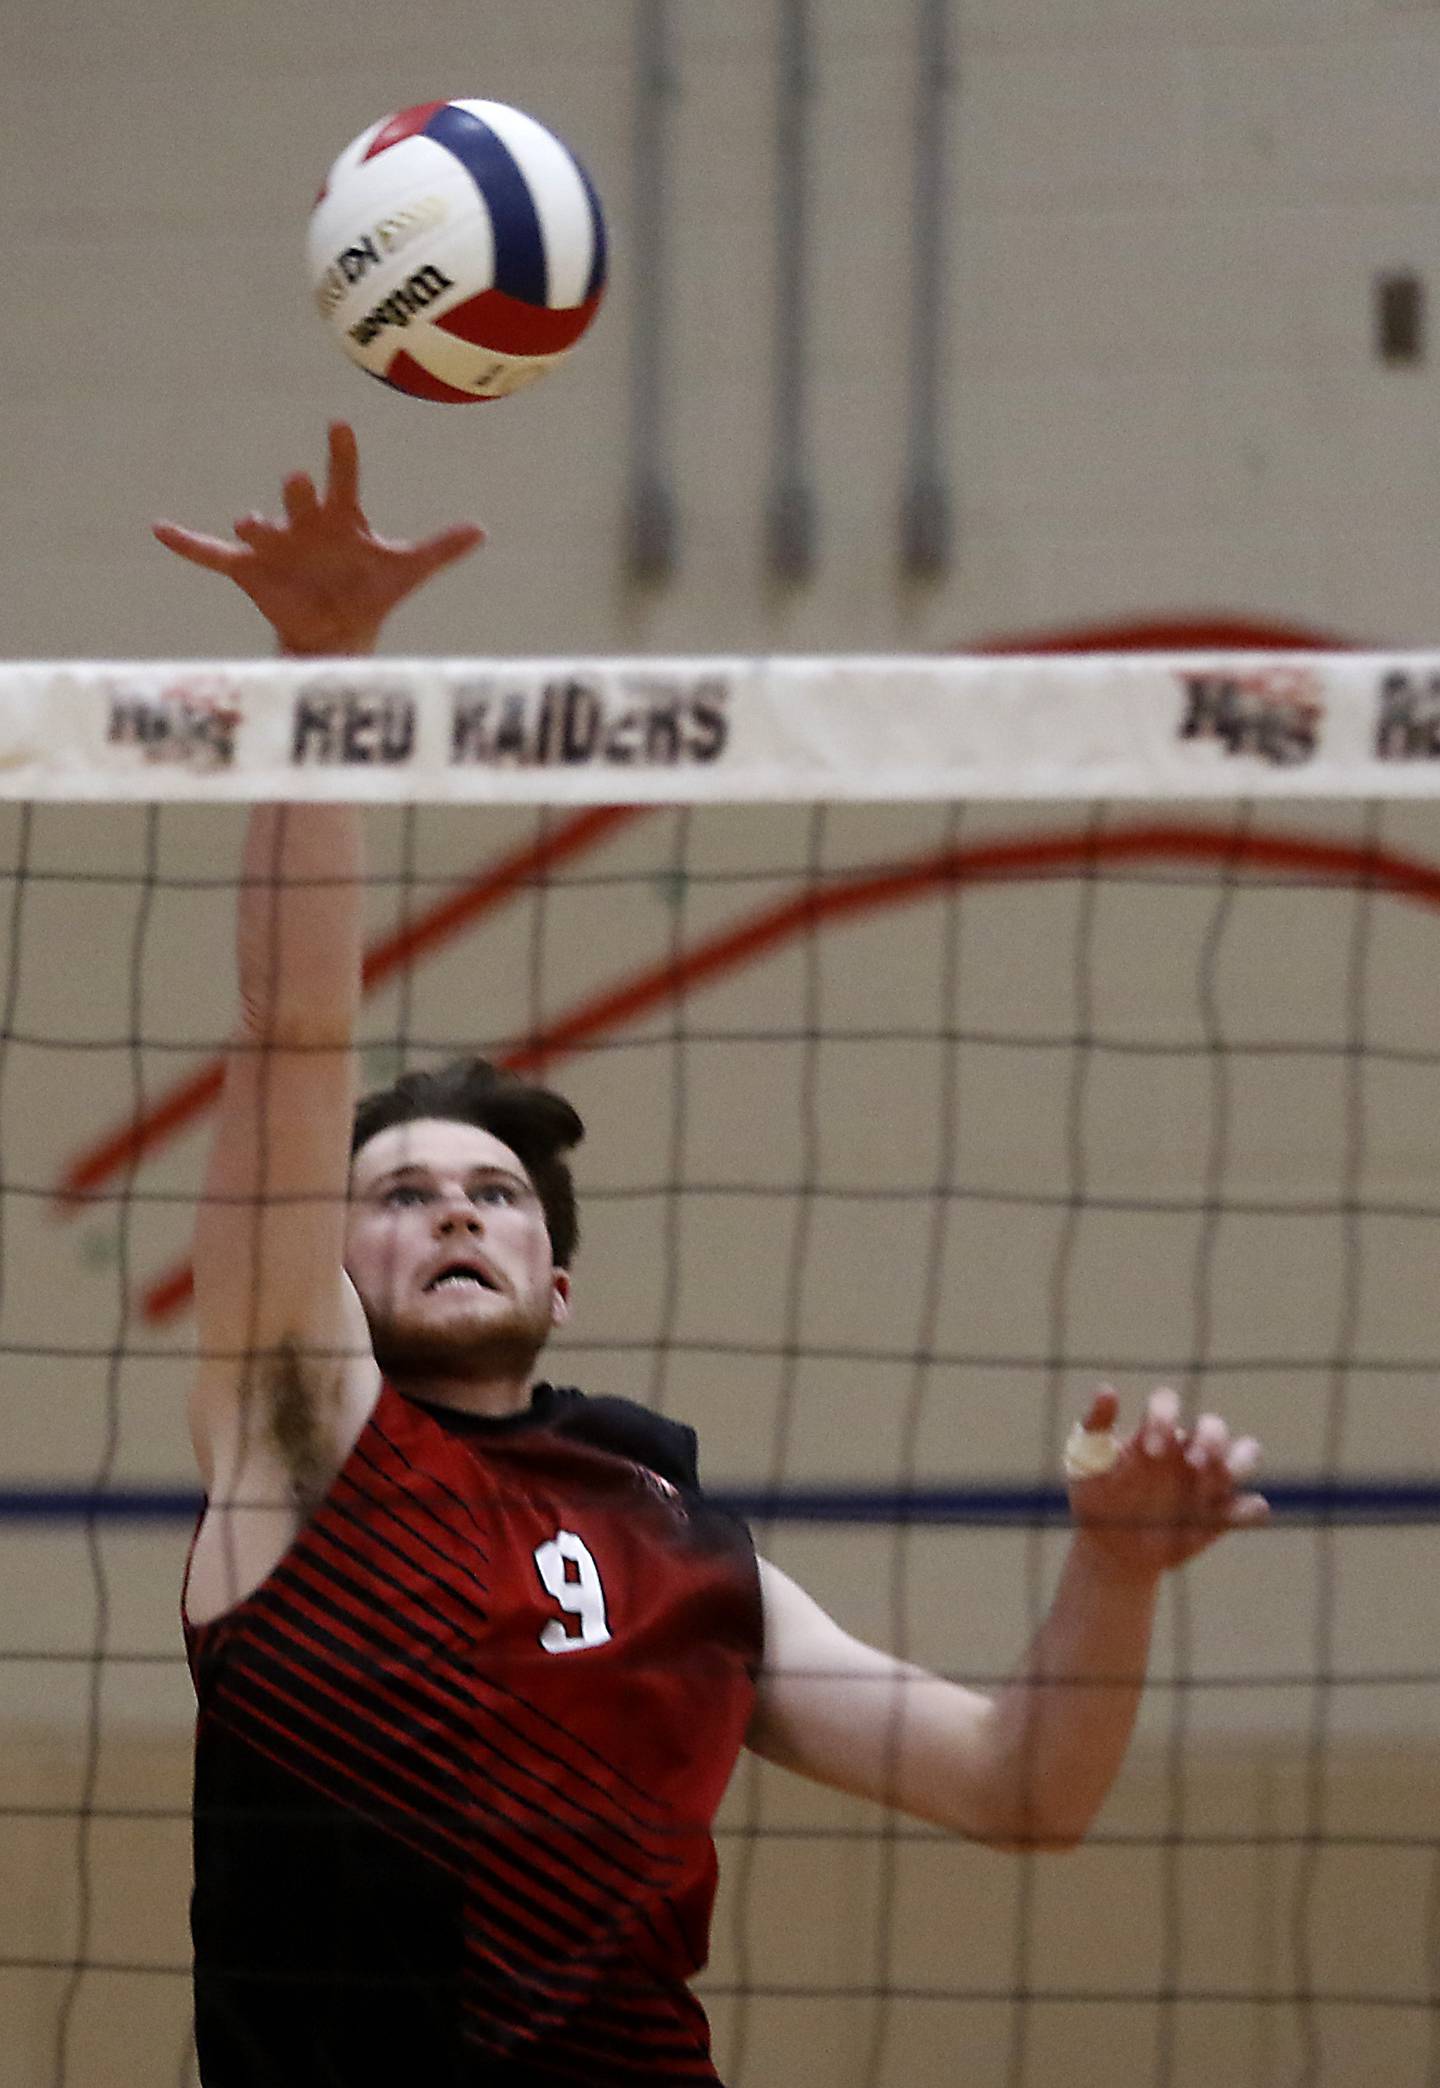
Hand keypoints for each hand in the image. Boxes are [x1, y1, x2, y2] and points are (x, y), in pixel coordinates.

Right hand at [153, 422, 484, 656]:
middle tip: (298, 482)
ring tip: (250, 525)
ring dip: (254, 526)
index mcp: (340, 517)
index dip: (342, 452)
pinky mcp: (249, 571)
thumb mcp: (406, 572)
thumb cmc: (370, 593)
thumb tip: (482, 530)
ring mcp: (275, 545)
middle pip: (299, 498)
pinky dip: (187, 544)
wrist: (338, 634)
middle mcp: (304, 524)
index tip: (339, 424)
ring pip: (259, 526)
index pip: (343, 477)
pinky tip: (160, 529)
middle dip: (297, 493)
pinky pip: (211, 555)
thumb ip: (440, 549)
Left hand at [1065, 1385, 1266, 1582]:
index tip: (1150, 1450)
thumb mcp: (1087, 1463)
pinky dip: (1249, 1508)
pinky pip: (1251, 1506)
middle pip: (1213, 1426)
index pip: (1166, 1403)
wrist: (1111, 1549)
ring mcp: (1211, 1479)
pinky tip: (1233, 1517)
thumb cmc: (1098, 1497)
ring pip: (1247, 1452)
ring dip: (1239, 1461)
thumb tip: (1106, 1388)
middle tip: (1193, 1463)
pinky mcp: (1224, 1513)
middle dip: (1210, 1439)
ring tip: (1219, 1479)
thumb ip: (1096, 1426)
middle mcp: (1188, 1447)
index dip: (1163, 1418)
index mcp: (1155, 1429)